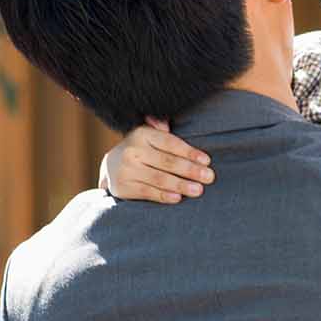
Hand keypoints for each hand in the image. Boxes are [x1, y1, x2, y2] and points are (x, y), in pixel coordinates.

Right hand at [98, 117, 213, 203]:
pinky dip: (164, 196)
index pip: (170, 143)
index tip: (206, 160)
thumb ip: (160, 128)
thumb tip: (166, 123)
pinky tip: (178, 198)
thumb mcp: (149, 136)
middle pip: (167, 162)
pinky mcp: (123, 187)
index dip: (189, 152)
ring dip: (181, 185)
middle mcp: (132, 151)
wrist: (111, 168)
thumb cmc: (142, 150)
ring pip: (159, 179)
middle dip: (191, 170)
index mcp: (142, 134)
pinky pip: (148, 192)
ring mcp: (126, 170)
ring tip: (198, 190)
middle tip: (209, 177)